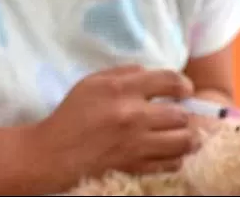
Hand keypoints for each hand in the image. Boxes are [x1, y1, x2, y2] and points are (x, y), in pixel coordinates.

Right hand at [30, 65, 197, 181]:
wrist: (53, 153)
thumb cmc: (72, 114)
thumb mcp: (93, 82)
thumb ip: (125, 73)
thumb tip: (152, 73)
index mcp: (122, 90)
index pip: (170, 81)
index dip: (184, 85)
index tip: (185, 91)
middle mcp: (134, 116)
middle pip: (181, 114)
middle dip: (184, 114)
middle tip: (179, 116)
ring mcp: (136, 144)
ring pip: (183, 141)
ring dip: (186, 137)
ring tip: (182, 135)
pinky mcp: (135, 167)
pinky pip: (171, 164)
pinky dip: (175, 158)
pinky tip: (168, 152)